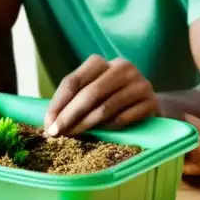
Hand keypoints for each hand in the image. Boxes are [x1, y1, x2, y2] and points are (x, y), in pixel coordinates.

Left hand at [44, 55, 158, 136]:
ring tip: (72, 137)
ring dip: (85, 125)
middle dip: (68, 116)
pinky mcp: (151, 101)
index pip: (73, 81)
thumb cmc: (111, 99)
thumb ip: (73, 100)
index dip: (58, 103)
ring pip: (105, 107)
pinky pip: (124, 118)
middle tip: (55, 134)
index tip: (48, 123)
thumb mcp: (92, 92)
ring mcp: (139, 83)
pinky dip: (109, 128)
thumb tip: (49, 121)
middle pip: (88, 94)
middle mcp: (122, 67)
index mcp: (101, 62)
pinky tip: (102, 135)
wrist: (149, 104)